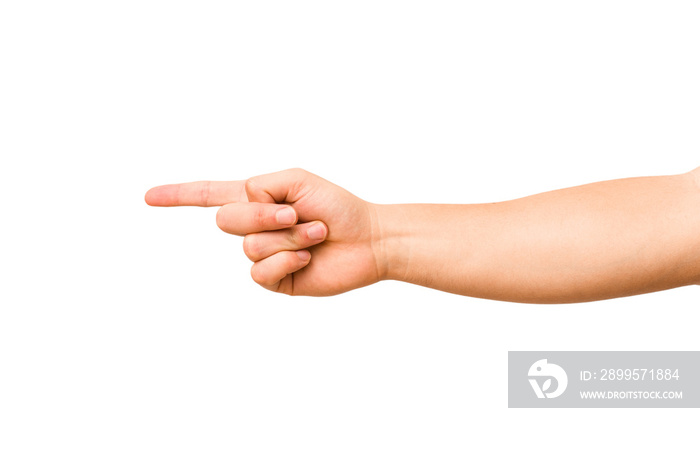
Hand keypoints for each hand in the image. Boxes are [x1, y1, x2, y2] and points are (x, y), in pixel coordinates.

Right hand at [145, 168, 383, 295]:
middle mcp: (255, 228)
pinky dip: (288, 260)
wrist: (368, 239)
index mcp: (257, 200)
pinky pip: (261, 271)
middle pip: (226, 220)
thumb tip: (241, 207)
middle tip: (297, 216)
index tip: (148, 197)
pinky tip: (309, 257)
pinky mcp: (276, 280)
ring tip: (315, 234)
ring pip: (250, 246)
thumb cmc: (338, 206)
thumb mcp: (296, 180)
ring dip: (289, 237)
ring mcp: (264, 255)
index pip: (209, 195)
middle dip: (264, 215)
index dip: (178, 195)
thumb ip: (260, 186)